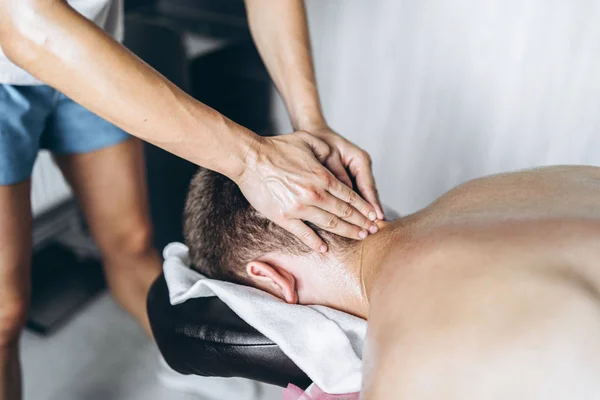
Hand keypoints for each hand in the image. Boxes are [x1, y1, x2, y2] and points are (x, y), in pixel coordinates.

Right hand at [235, 131, 378, 251]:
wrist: (250, 159)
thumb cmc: (276, 147)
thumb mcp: (307, 139)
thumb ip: (325, 149)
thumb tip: (335, 157)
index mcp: (323, 177)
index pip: (350, 197)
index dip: (365, 208)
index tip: (374, 216)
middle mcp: (315, 194)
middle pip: (345, 213)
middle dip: (361, 223)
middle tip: (373, 231)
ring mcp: (299, 208)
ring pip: (330, 224)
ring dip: (347, 232)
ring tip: (359, 237)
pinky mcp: (284, 218)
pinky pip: (304, 234)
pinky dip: (316, 243)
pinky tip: (325, 248)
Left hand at [305, 126, 383, 219]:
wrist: (314, 132)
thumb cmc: (320, 141)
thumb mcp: (328, 154)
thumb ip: (336, 173)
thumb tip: (346, 192)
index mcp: (359, 159)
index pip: (368, 185)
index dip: (371, 203)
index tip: (376, 217)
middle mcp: (361, 167)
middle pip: (368, 193)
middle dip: (371, 211)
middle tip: (374, 228)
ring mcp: (357, 172)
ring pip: (362, 195)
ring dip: (364, 211)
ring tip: (369, 228)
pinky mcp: (350, 177)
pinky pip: (354, 193)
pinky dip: (353, 206)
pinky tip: (354, 220)